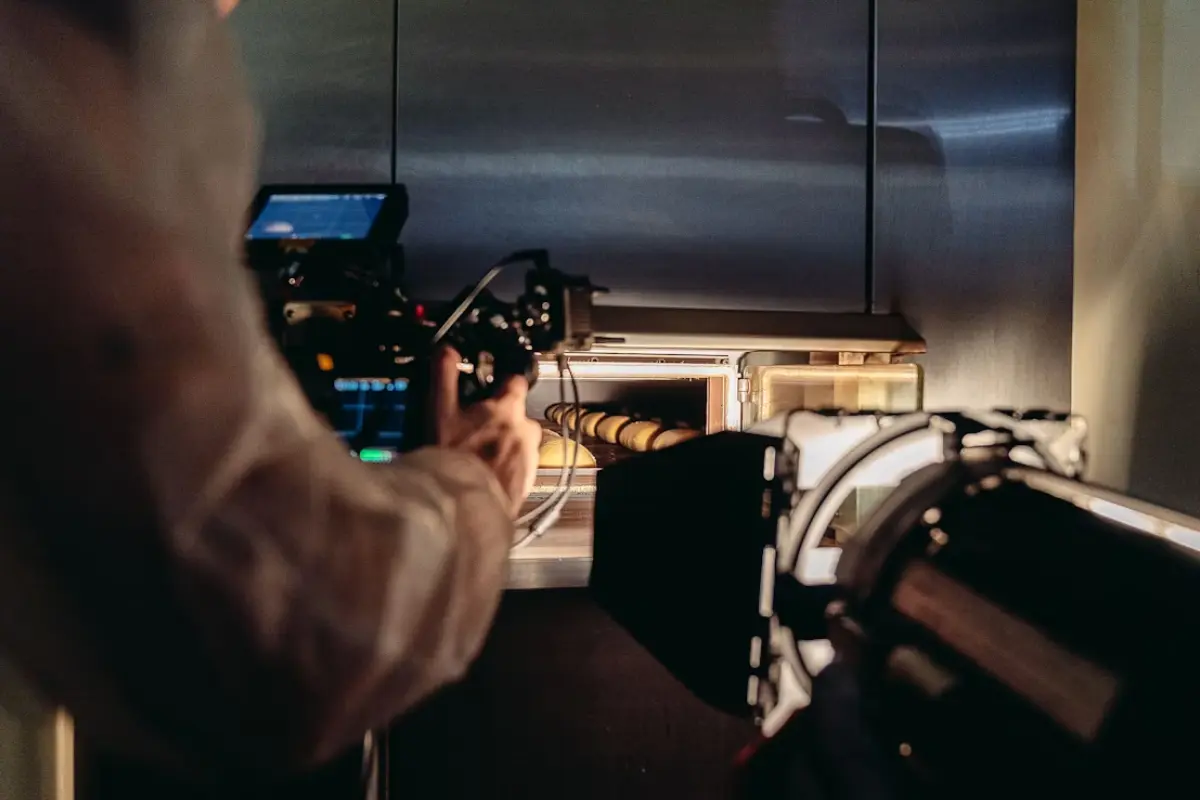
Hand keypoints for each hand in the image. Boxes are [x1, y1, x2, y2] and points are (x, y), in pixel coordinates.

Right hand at [433, 347, 541, 517]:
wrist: (467, 504)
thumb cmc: (455, 458)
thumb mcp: (442, 411)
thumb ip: (445, 377)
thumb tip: (447, 353)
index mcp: (508, 408)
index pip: (515, 381)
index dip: (502, 384)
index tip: (490, 390)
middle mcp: (526, 428)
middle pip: (517, 414)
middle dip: (501, 420)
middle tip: (477, 429)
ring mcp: (530, 454)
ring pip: (519, 440)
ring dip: (505, 444)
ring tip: (480, 454)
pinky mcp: (529, 477)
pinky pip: (520, 464)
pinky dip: (508, 465)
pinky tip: (487, 471)